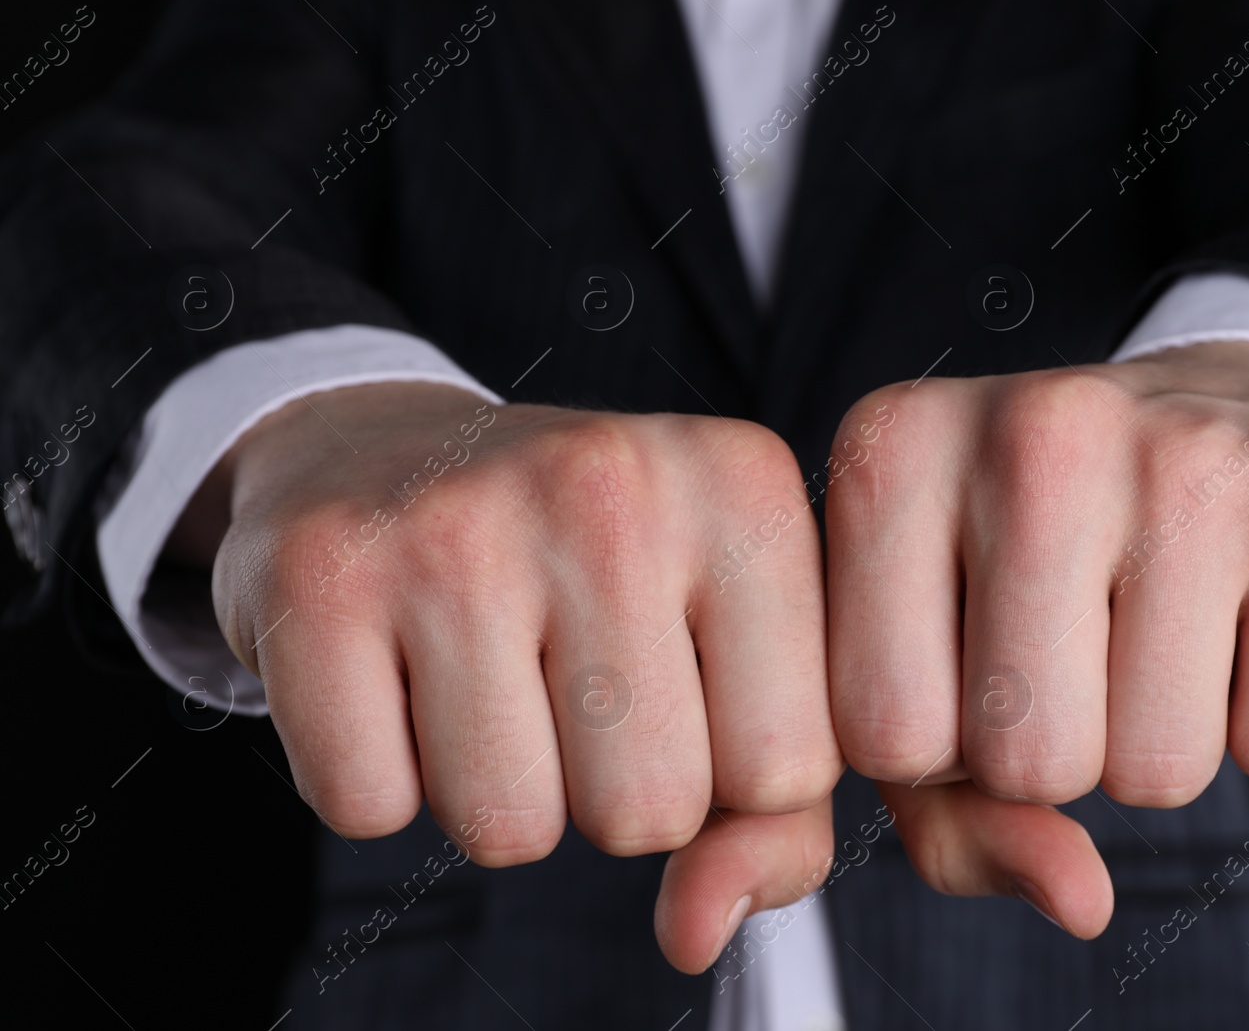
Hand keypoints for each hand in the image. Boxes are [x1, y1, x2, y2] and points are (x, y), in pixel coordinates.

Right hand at [182, 382, 841, 969]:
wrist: (388, 454)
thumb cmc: (592, 577)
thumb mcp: (730, 651)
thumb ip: (776, 813)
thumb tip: (697, 936)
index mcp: (744, 487)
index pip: (787, 771)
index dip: (725, 772)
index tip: (679, 684)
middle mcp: (611, 481)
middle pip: (651, 811)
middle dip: (609, 793)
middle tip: (564, 681)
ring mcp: (457, 519)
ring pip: (509, 828)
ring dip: (497, 792)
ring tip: (483, 673)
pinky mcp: (320, 571)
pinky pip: (370, 805)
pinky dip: (381, 776)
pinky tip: (394, 672)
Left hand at [825, 341, 1248, 933]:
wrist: (1227, 407)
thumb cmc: (1041, 563)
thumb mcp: (937, 657)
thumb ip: (938, 814)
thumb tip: (1078, 902)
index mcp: (891, 452)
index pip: (882, 737)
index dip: (939, 748)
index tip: (972, 660)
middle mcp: (1033, 430)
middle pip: (1026, 763)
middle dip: (1056, 757)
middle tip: (1084, 646)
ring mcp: (1187, 452)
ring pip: (1156, 772)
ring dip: (1160, 746)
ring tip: (1161, 626)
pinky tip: (1248, 618)